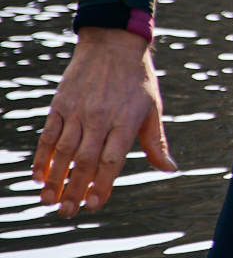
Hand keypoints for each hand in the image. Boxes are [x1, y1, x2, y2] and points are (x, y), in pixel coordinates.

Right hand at [33, 28, 177, 218]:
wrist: (113, 44)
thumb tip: (170, 169)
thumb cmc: (138, 80)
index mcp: (125, 122)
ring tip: (48, 201)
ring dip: (54, 178)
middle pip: (85, 160)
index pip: (112, 160)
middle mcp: (100, 118)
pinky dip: (41, 156)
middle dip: (74, 189)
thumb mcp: (153, 108)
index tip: (94, 205)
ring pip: (63, 151)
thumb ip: (156, 142)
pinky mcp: (60, 105)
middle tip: (66, 213)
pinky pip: (48, 135)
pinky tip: (37, 176)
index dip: (102, 184)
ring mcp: (78, 112)